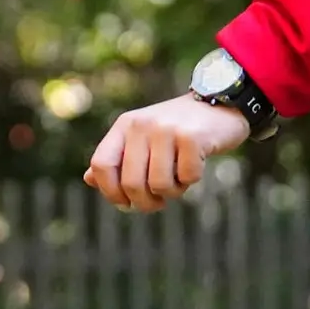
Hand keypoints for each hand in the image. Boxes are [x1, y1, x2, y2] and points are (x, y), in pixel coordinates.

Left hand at [85, 95, 247, 213]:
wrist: (220, 104)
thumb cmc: (177, 130)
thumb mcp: (143, 139)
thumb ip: (117, 158)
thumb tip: (89, 179)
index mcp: (125, 126)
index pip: (101, 164)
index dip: (110, 191)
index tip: (125, 203)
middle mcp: (142, 124)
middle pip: (131, 183)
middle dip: (145, 202)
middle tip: (159, 202)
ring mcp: (166, 129)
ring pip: (160, 185)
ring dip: (173, 192)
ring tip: (180, 178)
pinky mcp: (192, 136)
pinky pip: (187, 177)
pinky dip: (192, 179)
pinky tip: (196, 164)